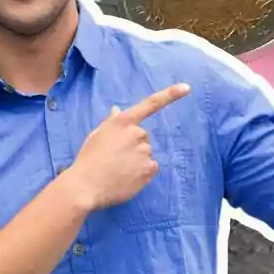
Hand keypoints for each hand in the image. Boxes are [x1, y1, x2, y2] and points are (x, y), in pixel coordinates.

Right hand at [62, 84, 189, 211]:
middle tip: (114, 157)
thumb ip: (111, 122)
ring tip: (117, 169)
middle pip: (142, 136)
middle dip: (132, 145)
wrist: (86, 186)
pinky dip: (141, 172)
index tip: (187, 88)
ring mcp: (145, 151)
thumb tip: (117, 110)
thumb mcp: (97, 135)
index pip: (150, 104)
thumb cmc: (88, 159)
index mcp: (123, 122)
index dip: (170, 95)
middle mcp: (137, 133)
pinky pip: (150, 167)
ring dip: (136, 159)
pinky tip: (126, 177)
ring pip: (146, 153)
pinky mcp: (149, 168)